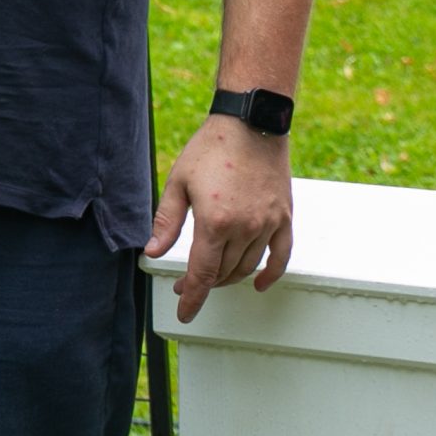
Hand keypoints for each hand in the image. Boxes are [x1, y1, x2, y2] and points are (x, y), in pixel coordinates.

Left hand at [145, 114, 293, 322]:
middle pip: (224, 272)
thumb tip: (152, 252)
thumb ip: (167, 222)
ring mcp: (267, 225)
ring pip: (248, 266)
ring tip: (212, 277)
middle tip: (187, 285)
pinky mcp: (284, 218)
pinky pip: (281, 256)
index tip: (184, 311)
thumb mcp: (178, 183)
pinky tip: (259, 284)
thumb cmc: (210, 149)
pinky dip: (270, 274)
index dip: (192, 297)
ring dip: (229, 277)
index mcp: (215, 222)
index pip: (202, 274)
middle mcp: (245, 229)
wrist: (250, 124)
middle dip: (204, 284)